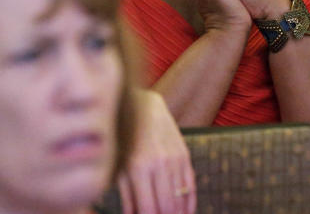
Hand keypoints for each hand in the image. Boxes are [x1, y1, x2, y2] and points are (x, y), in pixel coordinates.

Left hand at [118, 89, 195, 213]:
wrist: (144, 107)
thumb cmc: (124, 139)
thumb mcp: (118, 167)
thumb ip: (127, 197)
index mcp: (138, 168)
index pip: (149, 210)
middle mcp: (159, 164)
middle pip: (167, 208)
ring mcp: (175, 160)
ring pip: (180, 200)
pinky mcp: (185, 156)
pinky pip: (191, 186)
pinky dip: (189, 204)